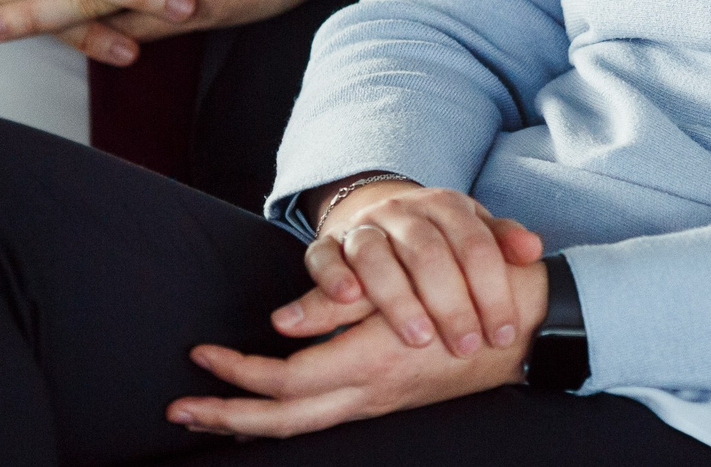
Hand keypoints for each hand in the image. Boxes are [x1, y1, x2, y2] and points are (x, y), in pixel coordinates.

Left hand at [169, 256, 548, 438]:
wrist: (532, 321)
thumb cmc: (477, 290)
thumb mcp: (414, 285)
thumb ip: (344, 304)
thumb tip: (281, 321)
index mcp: (372, 363)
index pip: (285, 381)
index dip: (237, 374)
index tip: (201, 355)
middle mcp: (370, 392)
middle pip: (282, 420)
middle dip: (226, 416)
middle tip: (179, 408)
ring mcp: (378, 400)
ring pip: (302, 425)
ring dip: (249, 421)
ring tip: (208, 414)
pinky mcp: (386, 395)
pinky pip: (323, 416)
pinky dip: (286, 415)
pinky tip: (267, 407)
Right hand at [288, 180, 545, 357]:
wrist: (383, 214)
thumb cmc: (440, 238)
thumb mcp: (475, 233)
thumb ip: (503, 242)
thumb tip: (533, 250)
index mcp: (447, 205)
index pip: (475, 245)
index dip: (492, 291)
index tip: (503, 334)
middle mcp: (404, 211)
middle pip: (428, 252)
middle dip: (450, 303)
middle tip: (465, 346)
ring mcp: (364, 226)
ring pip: (375, 254)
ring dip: (397, 298)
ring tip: (418, 337)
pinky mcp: (328, 243)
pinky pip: (324, 256)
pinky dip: (333, 276)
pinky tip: (348, 299)